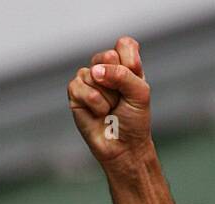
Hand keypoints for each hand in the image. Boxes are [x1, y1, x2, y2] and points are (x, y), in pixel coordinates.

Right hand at [67, 36, 150, 165]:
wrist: (125, 148)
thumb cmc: (134, 121)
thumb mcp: (140, 93)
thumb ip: (124, 74)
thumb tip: (95, 71)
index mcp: (124, 65)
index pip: (124, 45)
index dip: (131, 63)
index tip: (136, 82)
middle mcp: (105, 68)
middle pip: (108, 56)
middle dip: (119, 82)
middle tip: (121, 100)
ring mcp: (88, 79)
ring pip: (94, 73)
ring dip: (108, 97)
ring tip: (110, 109)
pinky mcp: (75, 92)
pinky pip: (81, 87)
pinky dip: (95, 103)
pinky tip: (99, 113)